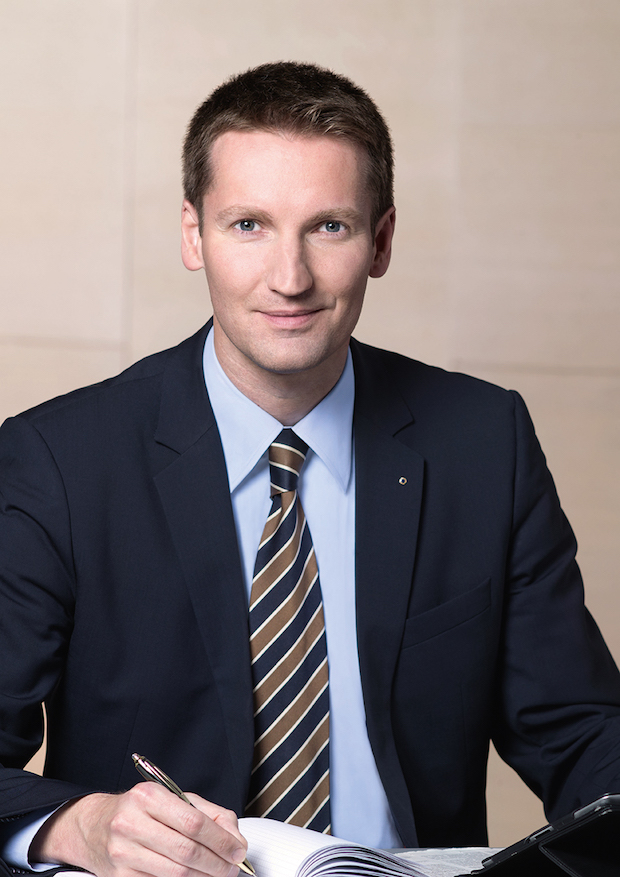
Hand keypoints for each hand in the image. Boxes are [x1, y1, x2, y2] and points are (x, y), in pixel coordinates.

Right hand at [30, 783, 248, 876]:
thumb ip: (208, 813)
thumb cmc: (140, 810)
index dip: (221, 841)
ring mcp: (123, 852)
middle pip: (186, 851)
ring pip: (175, 874)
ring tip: (217, 874)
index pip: (194, 822)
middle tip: (231, 868)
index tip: (238, 851)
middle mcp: (131, 822)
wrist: (94, 826)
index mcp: (148, 796)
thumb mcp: (173, 799)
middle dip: (216, 864)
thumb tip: (235, 838)